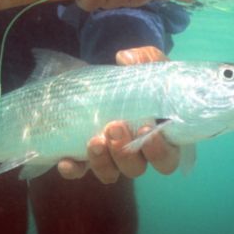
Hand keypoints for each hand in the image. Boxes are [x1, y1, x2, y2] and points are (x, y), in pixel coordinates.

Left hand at [57, 46, 180, 182]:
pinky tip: (66, 161)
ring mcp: (111, 157)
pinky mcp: (86, 156)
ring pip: (110, 173)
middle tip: (114, 127)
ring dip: (102, 161)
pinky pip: (80, 170)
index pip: (167, 158)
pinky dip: (73, 169)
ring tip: (94, 140)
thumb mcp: (146, 65)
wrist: (108, 79)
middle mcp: (137, 154)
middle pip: (136, 168)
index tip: (147, 130)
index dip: (159, 151)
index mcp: (159, 137)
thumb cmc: (137, 77)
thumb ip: (145, 59)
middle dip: (125, 151)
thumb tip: (125, 59)